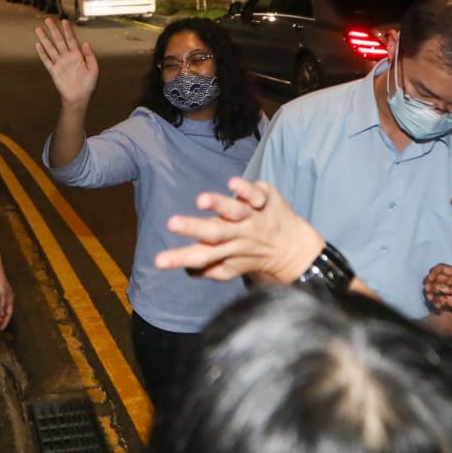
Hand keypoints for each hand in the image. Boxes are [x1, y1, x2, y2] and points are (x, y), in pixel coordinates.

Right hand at [35, 18, 98, 105]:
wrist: (79, 97)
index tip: (64, 21)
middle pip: (59, 40)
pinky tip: (38, 45)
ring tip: (39, 29)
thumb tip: (85, 43)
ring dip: (44, 39)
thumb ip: (90, 56)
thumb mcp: (94, 69)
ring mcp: (59, 63)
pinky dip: (42, 53)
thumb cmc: (88, 84)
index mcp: (77, 55)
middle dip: (54, 30)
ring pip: (50, 48)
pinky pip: (46, 60)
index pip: (71, 39)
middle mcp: (67, 57)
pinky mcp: (53, 71)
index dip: (68, 30)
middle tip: (48, 20)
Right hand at [154, 177, 324, 282]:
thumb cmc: (250, 256)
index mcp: (225, 252)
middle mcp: (238, 235)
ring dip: (219, 205)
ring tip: (202, 200)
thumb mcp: (229, 269)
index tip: (158, 261)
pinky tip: (232, 183)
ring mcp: (252, 217)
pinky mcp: (264, 200)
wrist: (292, 249)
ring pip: (234, 211)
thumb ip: (206, 269)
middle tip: (172, 223)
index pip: (199, 257)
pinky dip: (245, 190)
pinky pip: (255, 195)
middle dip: (192, 227)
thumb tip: (185, 269)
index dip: (178, 259)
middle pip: (213, 232)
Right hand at [423, 263, 451, 324]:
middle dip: (429, 283)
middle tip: (427, 289)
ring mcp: (451, 292)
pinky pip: (439, 300)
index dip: (434, 271)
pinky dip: (436, 302)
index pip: (442, 268)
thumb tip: (440, 288)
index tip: (430, 278)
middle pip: (436, 279)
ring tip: (430, 298)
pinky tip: (438, 306)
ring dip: (430, 293)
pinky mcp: (451, 302)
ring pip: (435, 289)